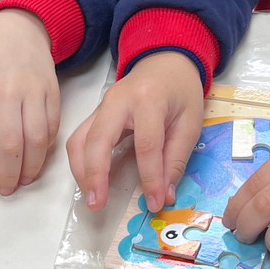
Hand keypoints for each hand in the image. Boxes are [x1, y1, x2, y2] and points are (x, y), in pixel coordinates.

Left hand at [0, 9, 59, 195]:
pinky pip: (52, 126)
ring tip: (24, 180)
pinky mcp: (53, 91)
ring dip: (31, 167)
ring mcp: (32, 91)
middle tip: (5, 190)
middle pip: (9, 145)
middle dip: (8, 175)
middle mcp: (4, 93)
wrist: (18, 30)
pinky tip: (38, 158)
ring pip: (36, 139)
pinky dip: (47, 148)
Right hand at [66, 52, 204, 211]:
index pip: (146, 145)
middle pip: (97, 139)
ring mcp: (101, 106)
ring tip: (93, 198)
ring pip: (79, 139)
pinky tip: (91, 182)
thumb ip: (176, 159)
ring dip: (81, 172)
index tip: (154, 203)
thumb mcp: (190, 124)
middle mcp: (117, 100)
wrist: (165, 64)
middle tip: (98, 204)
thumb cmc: (180, 93)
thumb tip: (165, 195)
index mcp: (148, 100)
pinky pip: (79, 139)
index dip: (150, 177)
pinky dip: (81, 163)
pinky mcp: (95, 114)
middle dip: (94, 174)